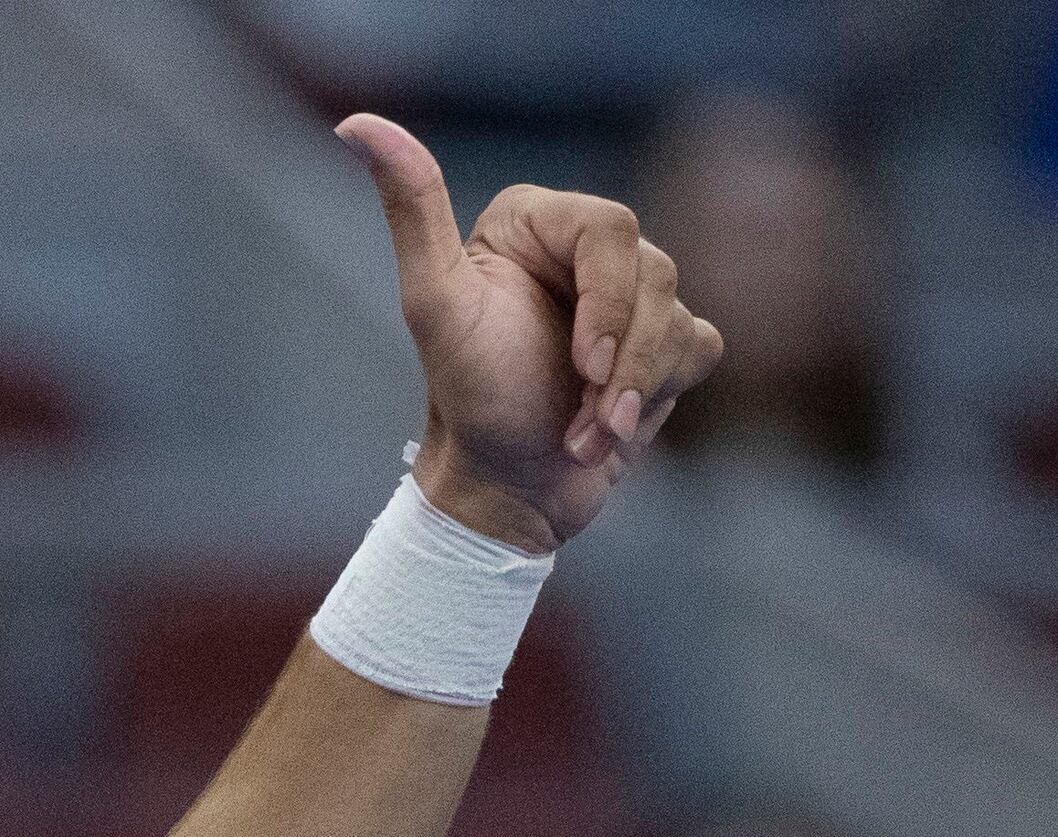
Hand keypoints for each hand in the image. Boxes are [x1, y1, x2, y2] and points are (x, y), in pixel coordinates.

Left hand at [338, 115, 724, 554]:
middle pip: (655, 273)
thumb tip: (358, 124)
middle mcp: (585, 249)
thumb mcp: (435, 304)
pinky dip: (660, 396)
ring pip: (678, 316)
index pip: (612, 229)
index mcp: (534, 221)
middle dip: (623, 361)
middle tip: (586, 416)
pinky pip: (699, 345)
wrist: (504, 492)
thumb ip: (412, 210)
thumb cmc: (469, 401)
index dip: (609, 302)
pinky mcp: (662, 342)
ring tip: (586, 434)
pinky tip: (613, 429)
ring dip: (633, 393)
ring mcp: (629, 297)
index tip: (583, 365)